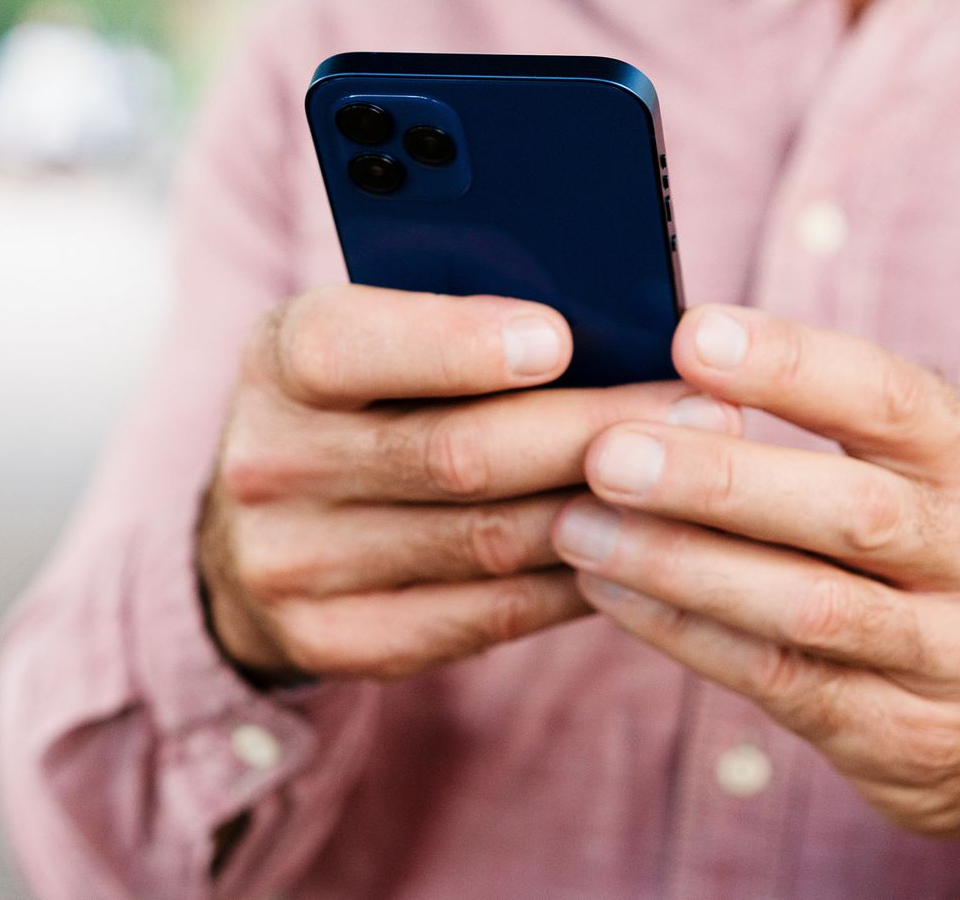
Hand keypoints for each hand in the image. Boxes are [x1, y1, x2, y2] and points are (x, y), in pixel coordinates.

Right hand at [198, 285, 728, 685]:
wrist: (256, 532)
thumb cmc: (357, 401)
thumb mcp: (369, 334)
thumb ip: (452, 319)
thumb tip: (609, 323)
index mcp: (275, 361)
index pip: (349, 345)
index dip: (455, 343)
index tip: (561, 337)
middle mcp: (267, 464)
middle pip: (452, 454)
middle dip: (591, 430)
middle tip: (703, 413)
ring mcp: (292, 564)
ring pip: (486, 541)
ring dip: (607, 511)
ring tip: (698, 480)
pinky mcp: (334, 641)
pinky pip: (488, 614)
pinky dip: (574, 581)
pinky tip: (638, 547)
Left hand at [552, 304, 959, 872]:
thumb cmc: (952, 563)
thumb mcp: (941, 478)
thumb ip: (839, 424)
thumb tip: (681, 364)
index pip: (893, 399)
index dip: (790, 364)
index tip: (689, 335)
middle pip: (849, 510)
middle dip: (716, 478)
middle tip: (606, 452)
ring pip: (805, 607)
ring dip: (677, 565)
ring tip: (578, 527)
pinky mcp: (907, 740)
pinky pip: (778, 680)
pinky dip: (683, 633)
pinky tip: (612, 592)